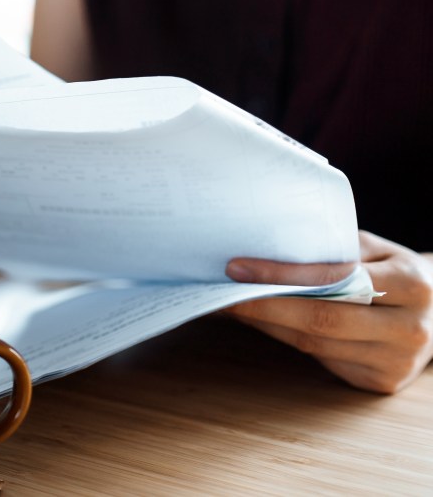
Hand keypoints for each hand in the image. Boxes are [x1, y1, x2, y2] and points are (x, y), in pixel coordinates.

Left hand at [224, 231, 432, 393]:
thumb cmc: (392, 269)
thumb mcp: (373, 248)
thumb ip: (332, 249)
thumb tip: (263, 250)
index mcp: (411, 283)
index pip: (334, 280)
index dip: (281, 276)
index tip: (236, 268)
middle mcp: (409, 328)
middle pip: (321, 321)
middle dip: (263, 306)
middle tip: (220, 292)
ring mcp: (397, 361)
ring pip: (316, 345)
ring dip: (267, 325)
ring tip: (232, 305)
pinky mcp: (380, 382)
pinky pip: (322, 361)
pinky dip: (286, 340)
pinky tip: (262, 323)